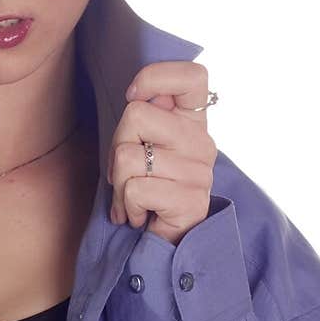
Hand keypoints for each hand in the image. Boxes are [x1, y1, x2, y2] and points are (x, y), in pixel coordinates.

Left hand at [106, 62, 216, 245]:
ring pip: (126, 156)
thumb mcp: (145, 147)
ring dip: (117, 185)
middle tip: (126, 172)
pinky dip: (126, 207)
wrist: (165, 244)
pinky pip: (135, 189)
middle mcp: (202, 143)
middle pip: (135, 114)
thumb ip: (145, 119)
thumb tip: (133, 97)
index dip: (155, 77)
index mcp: (194, 122)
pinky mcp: (191, 201)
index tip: (133, 96)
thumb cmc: (147, 191)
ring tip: (132, 199)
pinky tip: (138, 216)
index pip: (192, 75)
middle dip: (116, 144)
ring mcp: (200, 173)